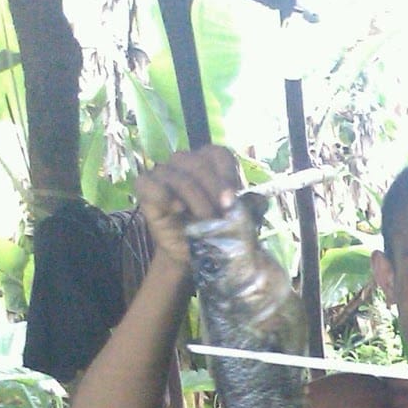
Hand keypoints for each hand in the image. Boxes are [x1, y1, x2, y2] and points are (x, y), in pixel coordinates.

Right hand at [133, 146, 240, 267]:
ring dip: (196, 200)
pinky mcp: (146, 189)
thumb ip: (249, 206)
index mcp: (208, 162)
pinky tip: (178, 209)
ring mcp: (163, 174)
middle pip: (198, 164)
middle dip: (214, 191)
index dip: (228, 176)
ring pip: (178, 176)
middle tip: (223, 215)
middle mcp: (183, 163)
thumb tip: (260, 200)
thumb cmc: (217, 230)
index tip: (234, 200)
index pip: (218, 154)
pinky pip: (149, 183)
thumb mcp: (239, 218)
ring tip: (206, 221)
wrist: (194, 253)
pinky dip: (164, 196)